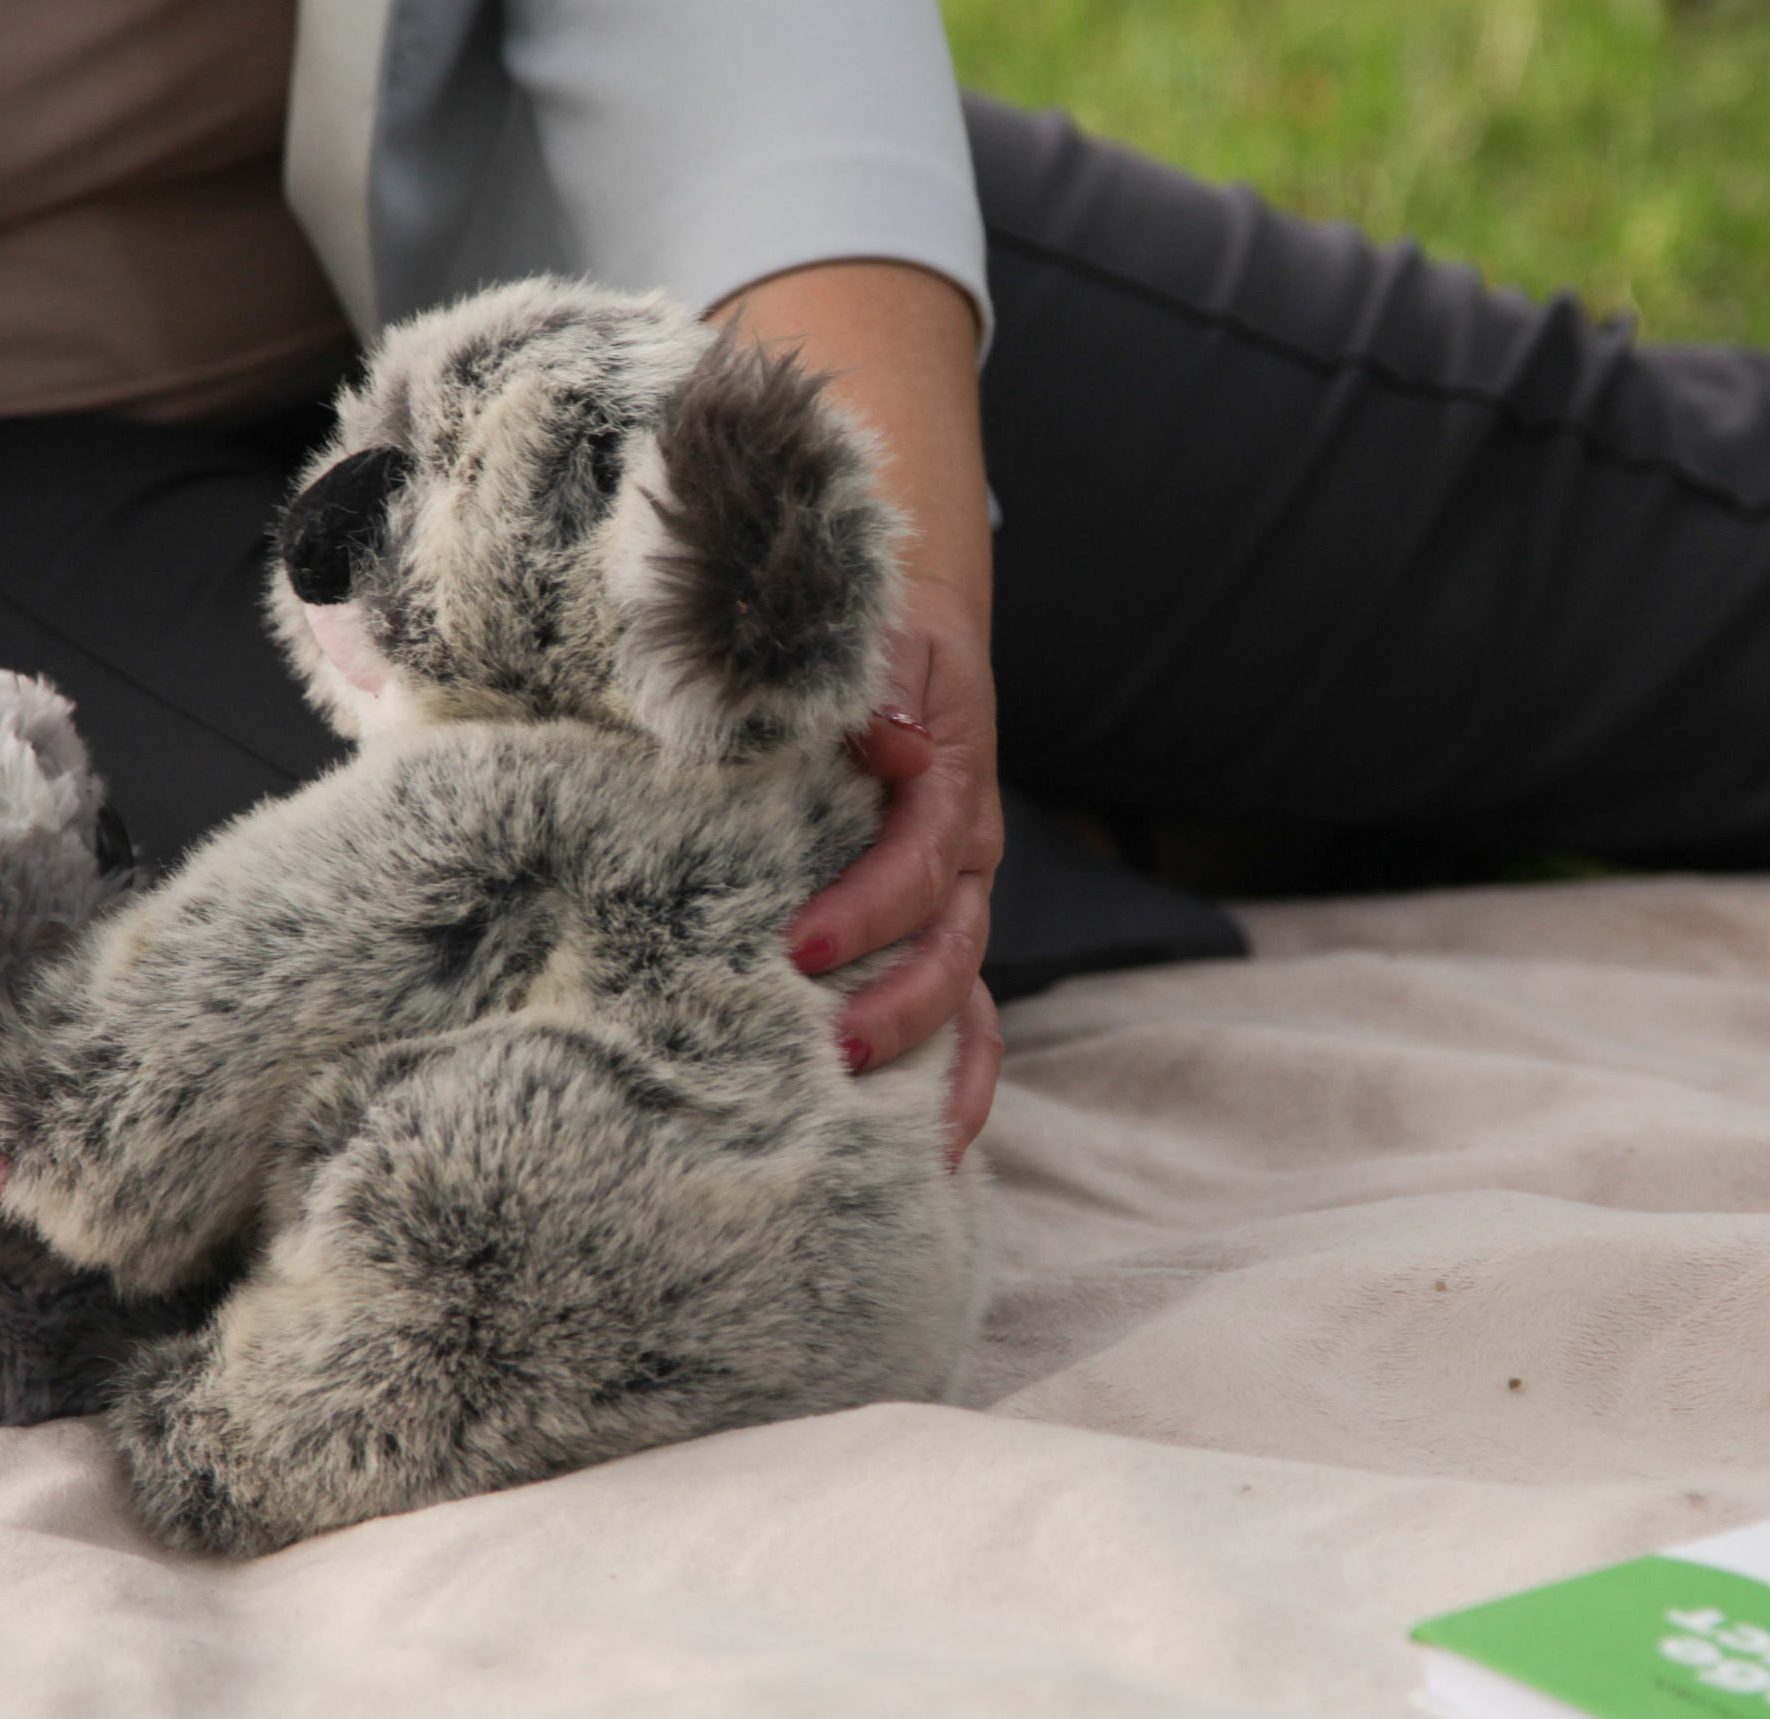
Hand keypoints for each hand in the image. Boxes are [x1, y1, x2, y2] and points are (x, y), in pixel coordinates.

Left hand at [708, 259, 1006, 1162]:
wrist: (899, 620)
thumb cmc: (860, 629)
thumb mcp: (863, 632)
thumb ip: (859, 677)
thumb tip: (872, 734)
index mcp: (941, 774)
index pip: (923, 855)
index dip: (872, 904)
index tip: (802, 944)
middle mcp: (961, 845)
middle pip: (955, 942)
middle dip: (903, 1004)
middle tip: (834, 1050)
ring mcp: (952, 892)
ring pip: (967, 988)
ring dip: (936, 1061)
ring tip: (888, 1135)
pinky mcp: (929, 922)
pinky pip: (962, 1009)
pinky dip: (956, 1076)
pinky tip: (925, 1149)